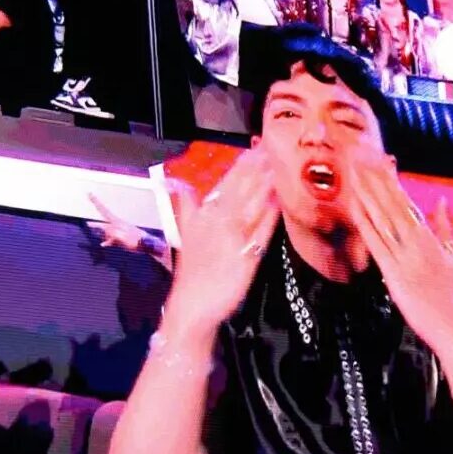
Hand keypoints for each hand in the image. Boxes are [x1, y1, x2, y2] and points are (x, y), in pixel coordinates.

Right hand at [87, 192, 152, 252]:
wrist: (146, 245)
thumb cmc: (135, 241)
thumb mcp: (122, 237)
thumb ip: (112, 233)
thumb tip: (104, 229)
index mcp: (116, 221)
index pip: (103, 210)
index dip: (96, 202)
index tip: (90, 193)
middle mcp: (116, 224)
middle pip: (103, 218)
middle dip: (95, 215)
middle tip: (88, 205)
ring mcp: (119, 230)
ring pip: (106, 230)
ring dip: (99, 230)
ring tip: (90, 225)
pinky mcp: (122, 237)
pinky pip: (111, 238)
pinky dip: (107, 241)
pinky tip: (104, 244)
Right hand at [164, 148, 279, 332]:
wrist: (192, 306)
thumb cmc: (193, 271)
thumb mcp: (184, 233)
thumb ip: (186, 206)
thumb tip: (174, 182)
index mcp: (203, 216)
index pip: (225, 184)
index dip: (242, 165)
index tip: (256, 147)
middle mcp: (217, 224)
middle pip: (240, 190)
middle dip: (256, 168)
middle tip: (271, 147)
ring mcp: (231, 241)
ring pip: (250, 207)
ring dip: (263, 186)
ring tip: (277, 166)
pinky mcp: (245, 259)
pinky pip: (259, 235)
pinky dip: (268, 218)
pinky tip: (278, 203)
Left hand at [341, 151, 452, 364]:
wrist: (452, 326)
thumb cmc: (450, 295)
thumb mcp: (452, 256)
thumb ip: (445, 227)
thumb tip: (442, 201)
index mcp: (429, 236)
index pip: (407, 201)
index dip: (392, 179)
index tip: (380, 159)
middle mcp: (417, 241)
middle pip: (393, 203)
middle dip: (376, 178)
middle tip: (361, 154)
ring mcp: (405, 255)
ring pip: (384, 218)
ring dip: (368, 193)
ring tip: (355, 171)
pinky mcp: (394, 272)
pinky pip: (377, 243)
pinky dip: (366, 223)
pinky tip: (356, 206)